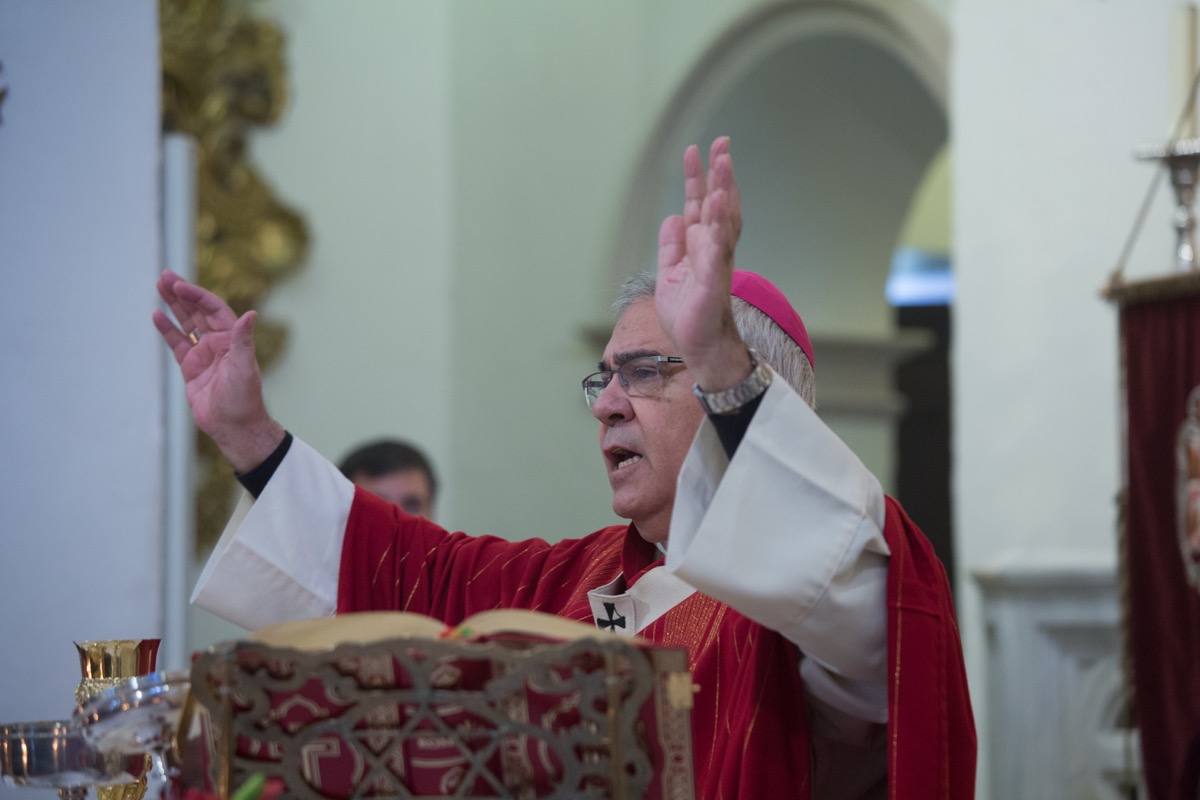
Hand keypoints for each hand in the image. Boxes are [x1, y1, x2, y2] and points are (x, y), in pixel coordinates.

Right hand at [152, 270, 283, 471]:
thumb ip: (243, 340)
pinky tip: (156, 315)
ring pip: (186, 323)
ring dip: (173, 305)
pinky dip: (167, 329)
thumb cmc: (243, 398)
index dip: (197, 295)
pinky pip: (177, 343)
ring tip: (159, 285)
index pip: (213, 309)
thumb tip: (251, 314)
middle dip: (182, 293)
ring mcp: (204, 354)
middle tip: (164, 275)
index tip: (179, 286)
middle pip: (198, 311)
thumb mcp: (243, 367)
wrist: (234, 426)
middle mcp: (219, 343)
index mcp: (232, 338)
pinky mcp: (191, 368)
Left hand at [656, 137, 750, 390]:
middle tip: (722, 143)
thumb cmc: (688, 314)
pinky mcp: (713, 280)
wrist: (698, 346)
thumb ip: (671, 245)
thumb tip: (672, 217)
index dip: (699, 178)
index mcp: (700, 246)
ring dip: (723, 190)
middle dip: (718, 174)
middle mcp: (712, 249)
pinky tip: (717, 204)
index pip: (701, 205)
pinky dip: (717, 226)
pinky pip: (717, 249)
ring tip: (723, 163)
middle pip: (717, 204)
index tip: (698, 150)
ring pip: (722, 220)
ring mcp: (715, 263)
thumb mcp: (670, 273)